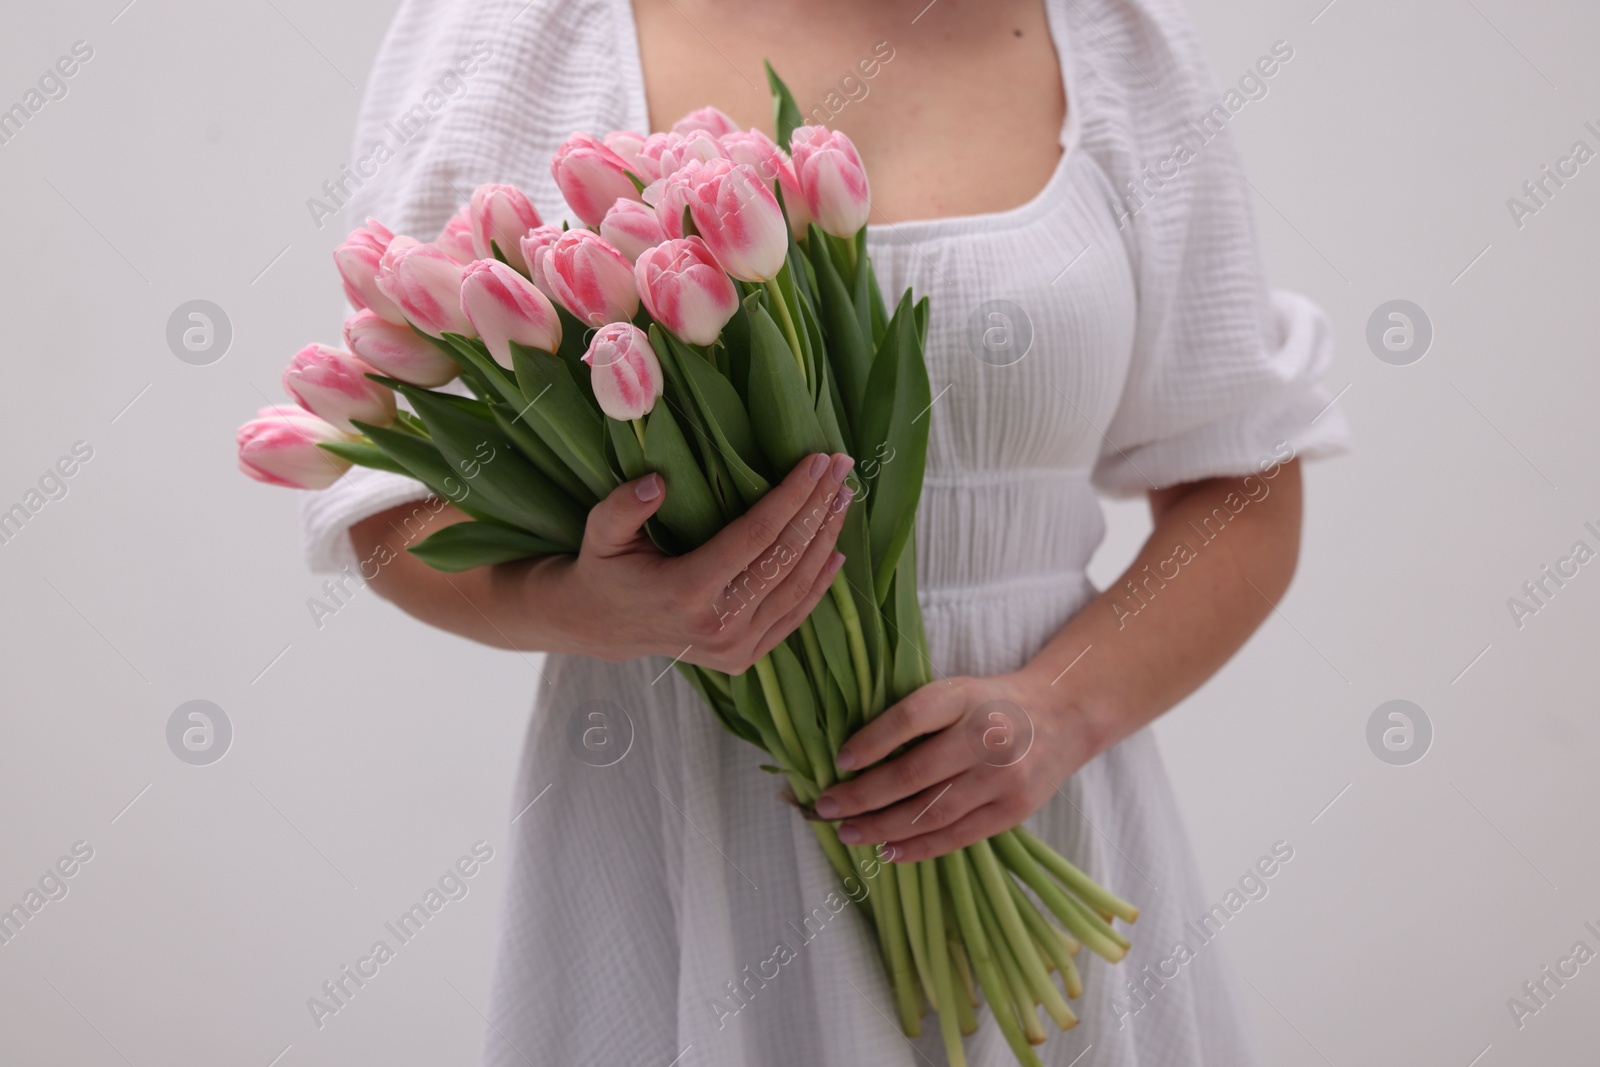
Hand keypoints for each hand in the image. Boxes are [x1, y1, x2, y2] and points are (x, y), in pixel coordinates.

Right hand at [547, 452, 854, 672]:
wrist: (603, 627)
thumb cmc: (606, 567)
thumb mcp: (601, 531)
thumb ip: (625, 506)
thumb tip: (657, 484)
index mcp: (686, 590)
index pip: (756, 535)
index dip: (792, 496)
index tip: (817, 462)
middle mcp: (717, 625)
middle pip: (784, 559)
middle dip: (819, 508)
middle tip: (841, 469)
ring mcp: (734, 647)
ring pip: (797, 588)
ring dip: (826, 539)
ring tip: (844, 499)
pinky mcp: (743, 658)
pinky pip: (793, 618)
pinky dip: (820, 583)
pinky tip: (835, 549)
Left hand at [812, 673, 1101, 862]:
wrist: (1062, 717)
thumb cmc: (991, 705)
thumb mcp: (956, 692)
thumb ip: (916, 717)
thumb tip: (854, 759)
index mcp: (964, 696)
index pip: (910, 717)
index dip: (872, 741)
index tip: (840, 761)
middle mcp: (985, 736)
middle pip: (914, 772)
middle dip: (863, 795)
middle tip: (826, 807)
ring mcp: (1002, 777)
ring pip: (931, 811)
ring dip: (883, 827)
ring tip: (849, 833)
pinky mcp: (1013, 810)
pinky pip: (958, 835)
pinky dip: (920, 847)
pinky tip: (888, 851)